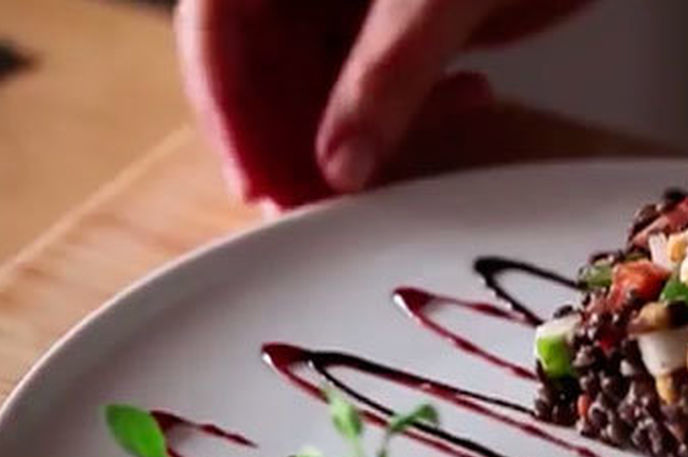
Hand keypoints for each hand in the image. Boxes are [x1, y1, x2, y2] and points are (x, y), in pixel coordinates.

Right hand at [175, 0, 590, 207]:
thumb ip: (388, 74)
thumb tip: (337, 166)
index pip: (213, 22)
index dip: (224, 105)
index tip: (254, 181)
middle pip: (264, 65)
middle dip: (295, 138)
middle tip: (323, 207)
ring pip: (325, 83)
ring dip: (361, 136)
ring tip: (396, 171)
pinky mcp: (407, 15)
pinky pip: (385, 80)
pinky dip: (420, 108)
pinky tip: (473, 100)